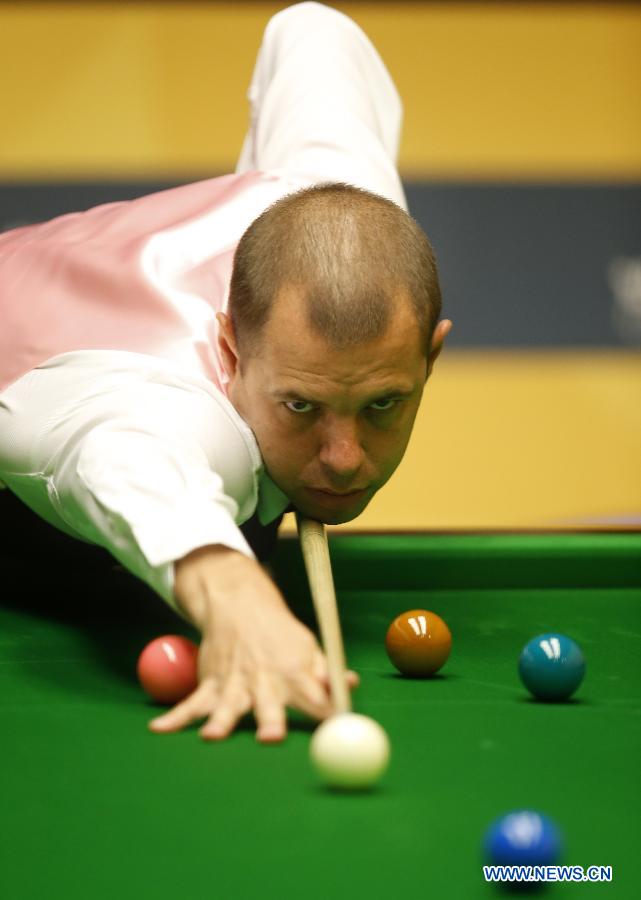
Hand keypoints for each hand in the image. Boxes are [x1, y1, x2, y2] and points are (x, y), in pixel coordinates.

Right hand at [148, 545, 358, 742]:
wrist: (239, 604)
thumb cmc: (280, 635)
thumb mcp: (308, 647)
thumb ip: (327, 672)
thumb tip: (352, 687)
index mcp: (295, 672)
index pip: (316, 698)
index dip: (327, 714)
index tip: (338, 731)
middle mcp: (265, 680)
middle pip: (270, 705)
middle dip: (270, 721)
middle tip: (271, 738)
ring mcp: (235, 682)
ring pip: (227, 706)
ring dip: (220, 722)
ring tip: (211, 737)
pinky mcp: (210, 683)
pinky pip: (190, 703)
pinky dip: (174, 716)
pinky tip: (159, 729)